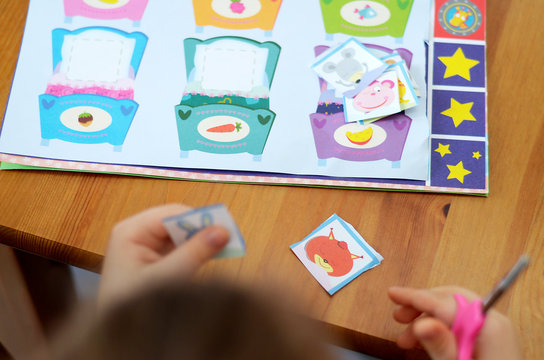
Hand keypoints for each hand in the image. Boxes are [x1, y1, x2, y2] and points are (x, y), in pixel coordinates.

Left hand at [98, 204, 228, 308]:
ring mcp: (147, 247)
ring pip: (182, 235)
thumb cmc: (129, 306)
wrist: (118, 336)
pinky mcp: (156, 260)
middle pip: (178, 222)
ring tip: (224, 248)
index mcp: (131, 232)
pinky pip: (181, 248)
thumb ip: (193, 253)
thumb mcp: (165, 278)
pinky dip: (197, 252)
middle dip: (201, 230)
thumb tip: (221, 232)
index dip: (198, 218)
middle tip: (228, 238)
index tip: (224, 227)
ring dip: (201, 242)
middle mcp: (137, 234)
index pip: (171, 214)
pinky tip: (212, 257)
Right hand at [388, 286, 521, 359]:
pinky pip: (460, 323)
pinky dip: (438, 328)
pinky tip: (424, 341)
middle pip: (450, 300)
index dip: (416, 296)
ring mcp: (493, 331)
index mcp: (490, 327)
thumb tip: (422, 323)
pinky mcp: (489, 340)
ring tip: (407, 338)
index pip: (445, 302)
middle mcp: (494, 323)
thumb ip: (442, 347)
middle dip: (420, 305)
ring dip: (426, 318)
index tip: (394, 294)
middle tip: (399, 316)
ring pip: (452, 310)